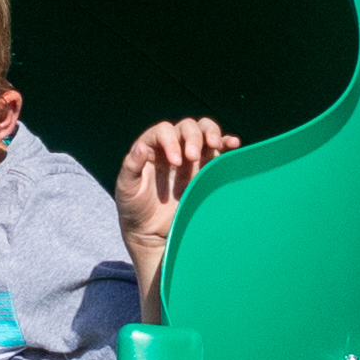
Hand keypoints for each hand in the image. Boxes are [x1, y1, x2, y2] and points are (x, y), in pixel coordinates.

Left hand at [115, 117, 238, 261]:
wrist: (152, 232)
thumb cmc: (135, 208)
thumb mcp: (126, 188)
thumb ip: (131, 166)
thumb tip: (141, 148)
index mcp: (152, 148)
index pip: (163, 131)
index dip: (170, 141)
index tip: (176, 162)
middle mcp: (172, 148)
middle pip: (186, 127)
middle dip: (192, 137)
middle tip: (193, 156)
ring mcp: (190, 158)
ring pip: (204, 132)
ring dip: (211, 134)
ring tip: (215, 144)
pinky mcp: (204, 170)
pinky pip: (218, 151)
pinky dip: (226, 143)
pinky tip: (233, 143)